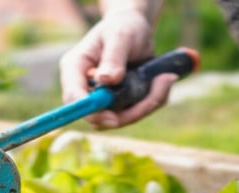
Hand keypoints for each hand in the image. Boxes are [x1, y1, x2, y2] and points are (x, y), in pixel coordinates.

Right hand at [58, 9, 175, 128]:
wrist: (137, 30)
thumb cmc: (124, 27)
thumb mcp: (120, 36)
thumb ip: (113, 57)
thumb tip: (105, 81)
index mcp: (76, 68)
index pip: (73, 96)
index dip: (89, 110)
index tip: (113, 116)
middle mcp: (85, 88)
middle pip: (97, 116)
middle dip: (128, 113)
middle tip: (155, 95)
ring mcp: (102, 100)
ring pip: (120, 119)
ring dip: (146, 105)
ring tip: (164, 79)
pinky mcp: (120, 105)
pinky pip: (136, 114)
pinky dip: (153, 100)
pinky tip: (163, 80)